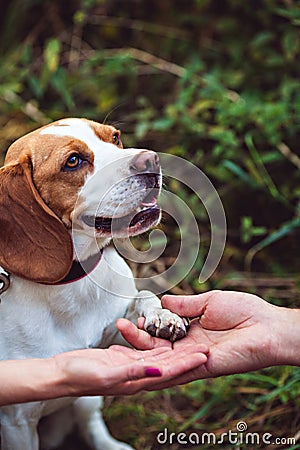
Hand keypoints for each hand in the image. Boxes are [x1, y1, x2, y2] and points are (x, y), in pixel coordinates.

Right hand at [52, 344, 207, 396]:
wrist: (60, 373)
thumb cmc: (80, 375)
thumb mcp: (107, 373)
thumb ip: (133, 372)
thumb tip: (159, 370)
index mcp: (136, 382)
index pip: (168, 372)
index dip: (187, 364)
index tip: (204, 355)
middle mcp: (137, 376)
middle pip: (168, 365)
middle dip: (187, 357)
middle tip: (206, 346)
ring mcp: (129, 367)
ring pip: (158, 357)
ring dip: (174, 350)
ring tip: (190, 340)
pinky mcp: (121, 358)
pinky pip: (143, 350)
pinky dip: (155, 343)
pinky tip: (163, 336)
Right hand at [117, 290, 299, 387]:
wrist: (266, 326)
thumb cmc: (243, 310)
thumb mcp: (208, 301)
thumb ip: (184, 304)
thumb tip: (163, 300)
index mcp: (191, 330)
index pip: (162, 331)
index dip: (146, 326)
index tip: (134, 318)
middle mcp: (190, 346)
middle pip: (157, 346)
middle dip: (137, 337)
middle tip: (121, 325)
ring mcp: (194, 359)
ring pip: (161, 358)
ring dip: (142, 348)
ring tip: (124, 333)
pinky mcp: (201, 369)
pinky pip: (176, 370)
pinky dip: (158, 365)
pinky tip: (141, 361)